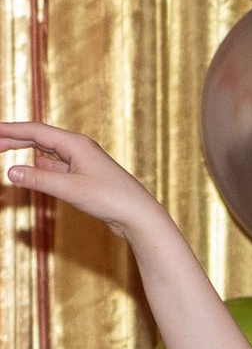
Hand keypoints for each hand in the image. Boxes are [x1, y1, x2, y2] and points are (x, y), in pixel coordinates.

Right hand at [0, 122, 164, 238]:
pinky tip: (34, 169)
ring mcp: (84, 162)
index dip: (10, 130)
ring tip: (5, 150)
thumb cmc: (111, 200)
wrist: (140, 217)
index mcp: (76, 143)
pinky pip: (58, 167)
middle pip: (39, 138)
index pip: (35, 131)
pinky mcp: (87, 177)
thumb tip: (11, 172)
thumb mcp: (70, 189)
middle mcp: (80, 148)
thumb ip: (39, 179)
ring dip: (27, 152)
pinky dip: (43, 167)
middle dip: (14, 139)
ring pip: (48, 153)